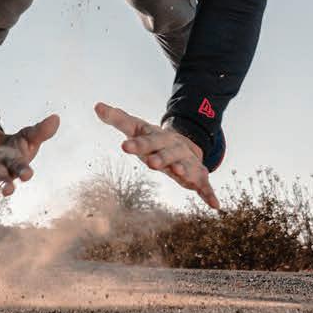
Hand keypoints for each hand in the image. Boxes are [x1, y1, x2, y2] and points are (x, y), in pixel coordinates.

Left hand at [0, 114, 60, 203]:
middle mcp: (1, 176)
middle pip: (3, 181)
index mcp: (15, 166)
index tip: (27, 174)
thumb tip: (56, 118)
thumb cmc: (11, 147)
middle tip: (8, 190)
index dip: (24, 170)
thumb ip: (40, 130)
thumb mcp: (25, 136)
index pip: (21, 168)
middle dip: (5, 185)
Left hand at [94, 101, 218, 209]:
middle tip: (151, 164)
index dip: (136, 144)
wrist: (184, 142)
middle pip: (166, 153)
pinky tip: (215, 206)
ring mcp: (187, 162)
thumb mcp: (136, 127)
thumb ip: (117, 119)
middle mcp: (174, 149)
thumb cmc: (153, 138)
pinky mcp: (197, 176)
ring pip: (186, 167)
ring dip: (184, 171)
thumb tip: (96, 106)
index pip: (145, 140)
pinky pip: (205, 186)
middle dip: (160, 158)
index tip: (124, 146)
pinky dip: (210, 194)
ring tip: (181, 175)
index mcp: (158, 138)